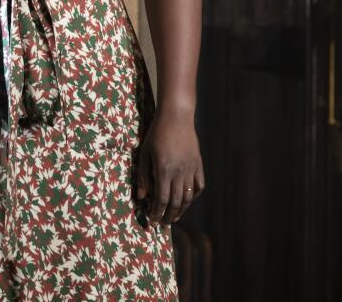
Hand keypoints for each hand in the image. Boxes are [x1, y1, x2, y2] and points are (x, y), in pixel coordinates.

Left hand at [135, 107, 203, 224]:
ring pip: (188, 197)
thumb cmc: (156, 134)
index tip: (152, 221)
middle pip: (175, 202)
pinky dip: (193, 196)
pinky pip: (199, 186)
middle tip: (162, 224)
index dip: (157, 213)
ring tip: (174, 218)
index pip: (162, 199)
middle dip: (168, 216)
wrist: (176, 118)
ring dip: (181, 210)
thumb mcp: (144, 153)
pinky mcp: (199, 165)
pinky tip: (186, 201)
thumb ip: (143, 176)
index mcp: (164, 170)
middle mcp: (179, 172)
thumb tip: (142, 197)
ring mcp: (191, 169)